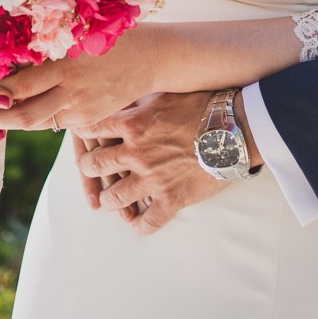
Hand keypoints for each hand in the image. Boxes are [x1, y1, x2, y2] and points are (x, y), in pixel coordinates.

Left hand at [0, 29, 162, 134]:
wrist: (154, 57)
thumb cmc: (113, 34)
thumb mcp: (79, 29)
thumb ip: (47, 39)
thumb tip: (5, 42)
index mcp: (65, 62)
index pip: (16, 85)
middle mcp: (71, 88)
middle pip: (20, 112)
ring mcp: (80, 108)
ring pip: (34, 122)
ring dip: (7, 122)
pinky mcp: (89, 119)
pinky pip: (53, 122)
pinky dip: (34, 117)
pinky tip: (19, 110)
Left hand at [72, 90, 231, 233]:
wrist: (234, 129)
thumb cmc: (203, 106)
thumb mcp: (165, 94)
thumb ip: (138, 102)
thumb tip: (119, 96)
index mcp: (133, 123)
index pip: (91, 128)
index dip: (83, 132)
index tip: (83, 134)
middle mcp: (137, 152)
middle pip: (94, 165)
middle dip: (88, 168)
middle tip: (91, 168)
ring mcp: (153, 178)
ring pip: (113, 198)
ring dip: (108, 200)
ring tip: (110, 199)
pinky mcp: (171, 199)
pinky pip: (147, 221)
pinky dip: (139, 224)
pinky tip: (136, 222)